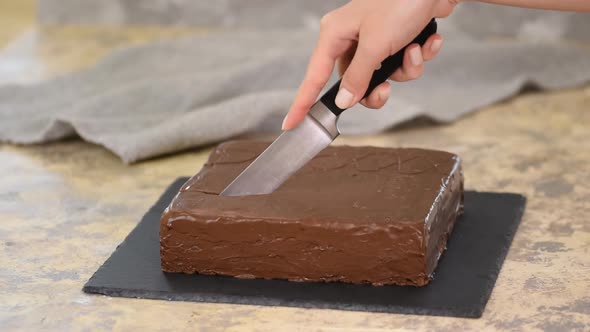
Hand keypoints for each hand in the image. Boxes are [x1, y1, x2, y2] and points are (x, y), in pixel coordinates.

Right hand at [283, 0, 458, 129]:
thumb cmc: (400, 2)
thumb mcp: (376, 45)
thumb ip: (357, 77)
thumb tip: (343, 101)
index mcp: (334, 34)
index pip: (314, 76)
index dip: (303, 102)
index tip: (291, 123)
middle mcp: (350, 37)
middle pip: (354, 83)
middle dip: (376, 88)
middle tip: (385, 90)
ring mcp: (374, 39)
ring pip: (382, 76)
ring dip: (404, 69)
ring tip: (414, 50)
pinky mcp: (395, 39)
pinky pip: (401, 63)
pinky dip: (417, 57)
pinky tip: (426, 41)